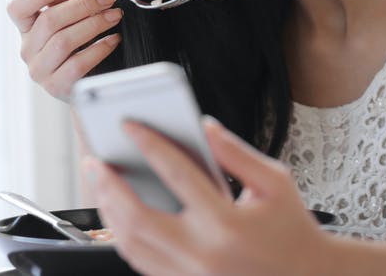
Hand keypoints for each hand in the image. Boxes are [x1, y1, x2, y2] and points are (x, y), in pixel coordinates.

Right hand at [6, 0, 121, 99]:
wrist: (85, 85)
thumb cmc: (75, 47)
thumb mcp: (65, 19)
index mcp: (25, 29)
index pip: (16, 8)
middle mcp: (27, 50)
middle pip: (49, 21)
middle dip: (82, 6)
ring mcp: (40, 71)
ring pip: (64, 41)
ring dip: (94, 24)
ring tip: (114, 16)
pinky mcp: (56, 86)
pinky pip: (78, 63)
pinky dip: (99, 48)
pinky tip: (112, 39)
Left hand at [84, 117, 329, 275]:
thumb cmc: (291, 228)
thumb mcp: (275, 181)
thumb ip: (236, 152)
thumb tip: (203, 125)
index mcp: (226, 222)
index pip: (177, 174)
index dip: (149, 143)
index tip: (129, 124)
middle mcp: (202, 253)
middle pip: (137, 217)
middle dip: (109, 185)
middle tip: (94, 160)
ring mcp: (189, 275)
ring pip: (131, 244)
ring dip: (109, 211)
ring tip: (101, 183)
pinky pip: (140, 262)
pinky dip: (123, 236)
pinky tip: (118, 213)